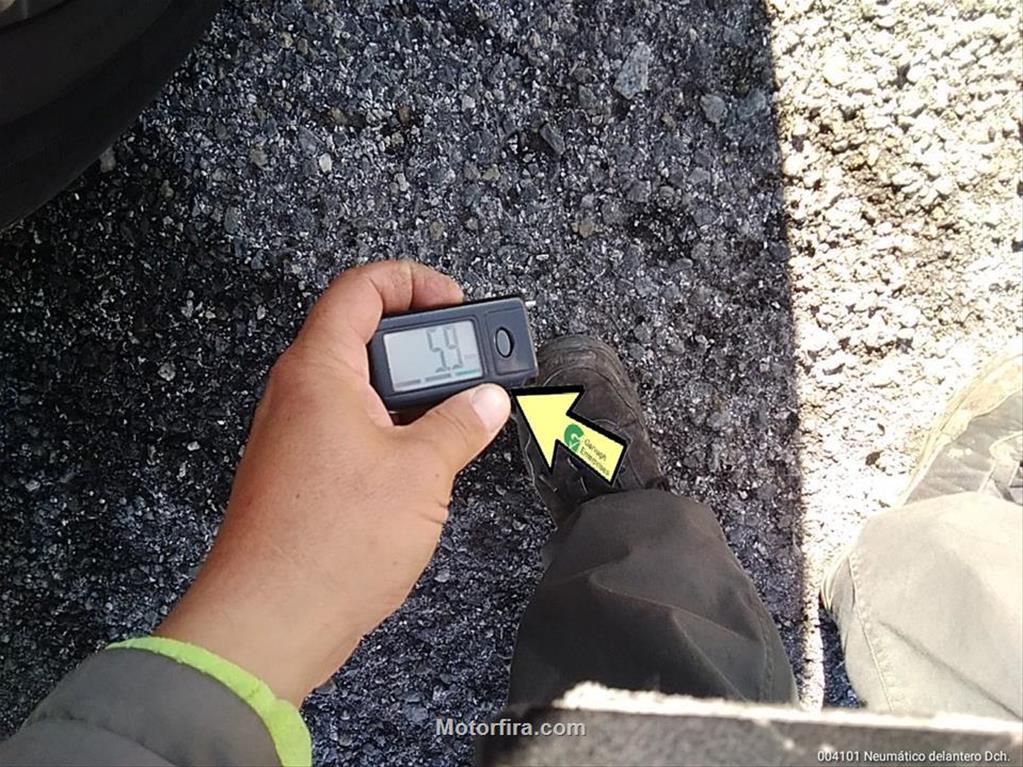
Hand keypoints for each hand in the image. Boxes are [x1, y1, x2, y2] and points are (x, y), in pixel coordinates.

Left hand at [155, 261, 510, 703]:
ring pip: (361, 385)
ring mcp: (297, 434)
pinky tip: (427, 457)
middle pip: (363, 334)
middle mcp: (300, 393)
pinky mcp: (302, 473)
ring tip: (460, 410)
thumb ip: (460, 424)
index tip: (456, 304)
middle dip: (424, 342)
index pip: (360, 288)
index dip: (412, 281)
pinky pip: (351, 426)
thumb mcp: (420, 472)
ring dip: (412, 390)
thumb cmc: (331, 542)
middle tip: (470, 364)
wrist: (271, 621)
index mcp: (320, 370)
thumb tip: (486, 400)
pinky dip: (393, 427)